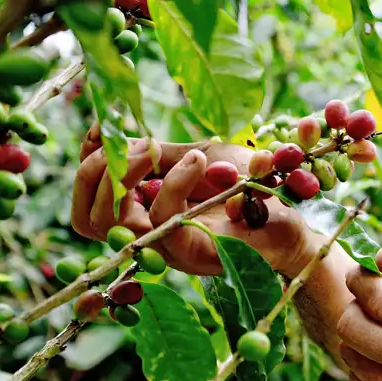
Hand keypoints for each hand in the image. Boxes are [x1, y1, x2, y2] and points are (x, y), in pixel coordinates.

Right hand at [72, 123, 315, 277]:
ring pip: (117, 224)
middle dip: (96, 172)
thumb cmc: (249, 185)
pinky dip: (175, 182)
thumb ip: (157, 154)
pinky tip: (199, 161)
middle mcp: (151, 238)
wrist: (296, 209)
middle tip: (132, 142)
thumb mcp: (197, 158)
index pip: (90, 204)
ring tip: (155, 147)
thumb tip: (111, 136)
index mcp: (144, 216)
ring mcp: (172, 249)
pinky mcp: (198, 252)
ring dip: (127, 174)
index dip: (85, 166)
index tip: (101, 128)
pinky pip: (165, 221)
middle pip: (89, 221)